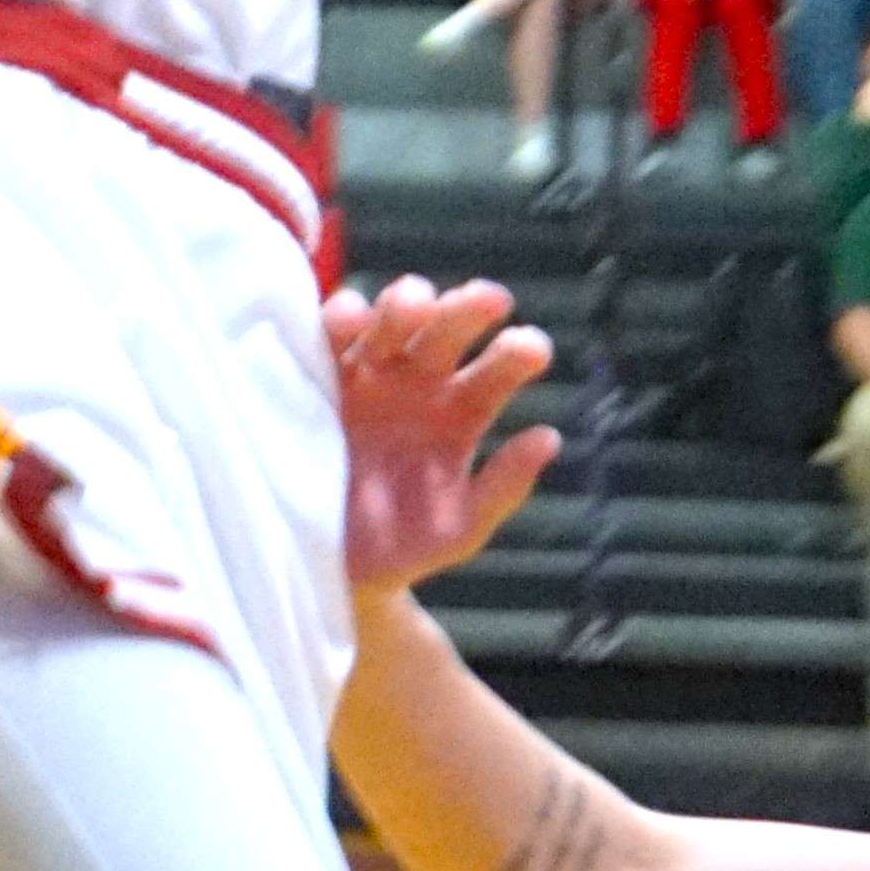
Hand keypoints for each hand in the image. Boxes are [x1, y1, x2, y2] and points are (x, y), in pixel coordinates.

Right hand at [325, 275, 557, 596]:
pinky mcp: (320, 378)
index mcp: (460, 412)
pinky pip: (326, 338)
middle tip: (489, 299)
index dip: (515, 353)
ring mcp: (368, 376)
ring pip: (388, 322)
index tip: (533, 348)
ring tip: (417, 306)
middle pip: (446, 330)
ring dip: (403, 304)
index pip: (496, 371)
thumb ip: (503, 487)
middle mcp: (418, 383)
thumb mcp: (460, 527)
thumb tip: (549, 436)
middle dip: (467, 311)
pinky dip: (337, 319)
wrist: (337, 571)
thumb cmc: (405, 548)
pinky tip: (350, 317)